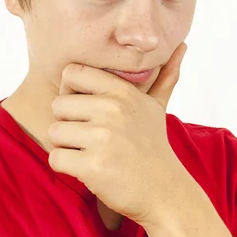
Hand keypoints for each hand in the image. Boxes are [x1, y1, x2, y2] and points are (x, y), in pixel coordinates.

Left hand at [47, 42, 187, 227]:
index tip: (84, 109)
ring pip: (54, 132)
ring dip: (66, 146)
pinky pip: (55, 158)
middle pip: (58, 105)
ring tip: (90, 153)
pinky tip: (87, 169)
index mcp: (122, 91)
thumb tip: (182, 45)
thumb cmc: (153, 146)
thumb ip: (164, 76)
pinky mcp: (92, 166)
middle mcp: (112, 109)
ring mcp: (102, 137)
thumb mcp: (156, 107)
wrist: (165, 191)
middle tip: (89, 137)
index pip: (72, 73)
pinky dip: (66, 167)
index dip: (70, 91)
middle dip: (67, 123)